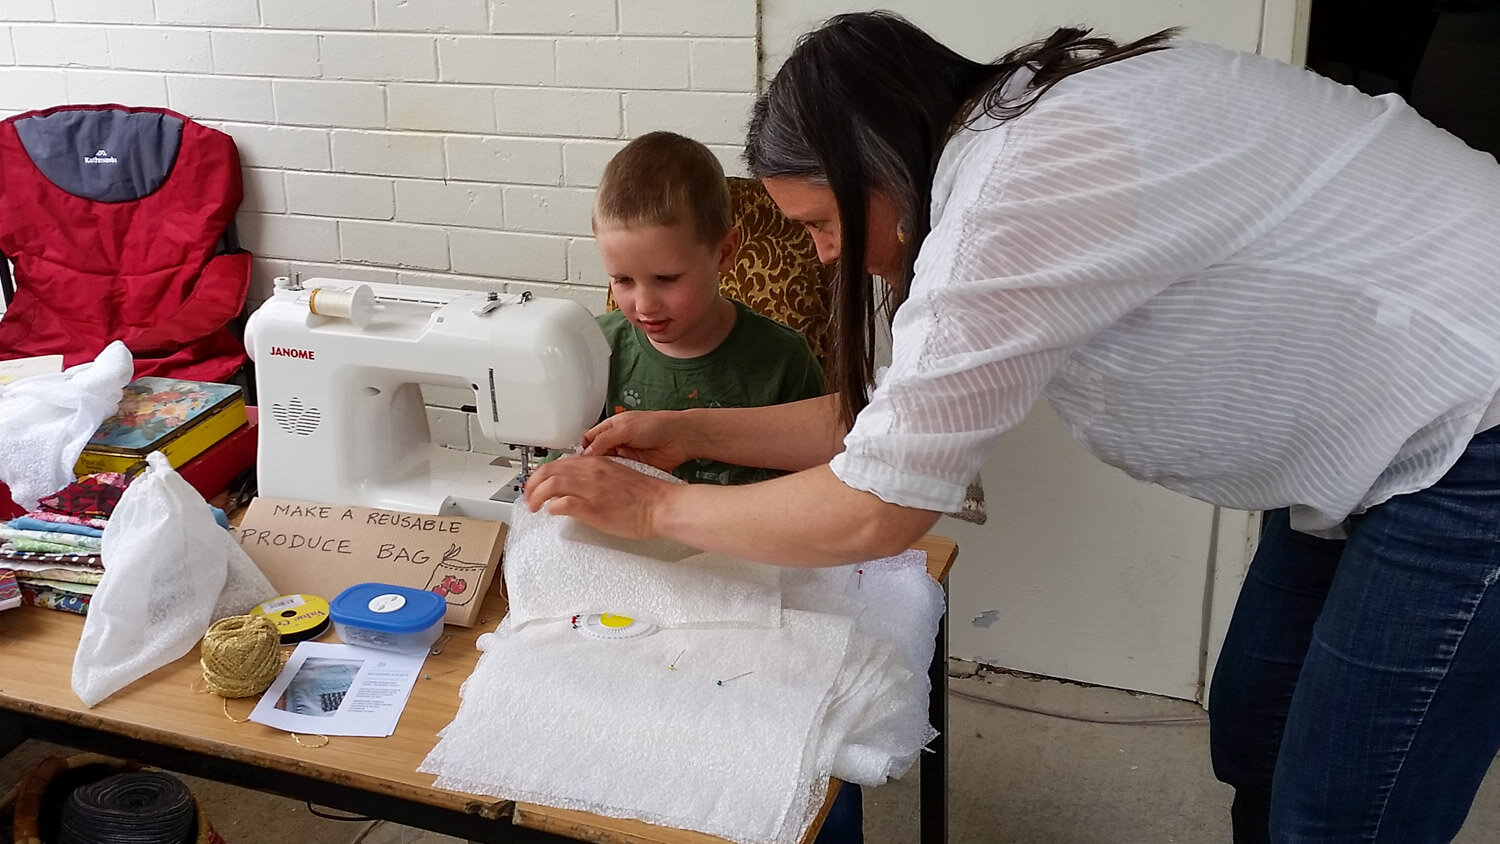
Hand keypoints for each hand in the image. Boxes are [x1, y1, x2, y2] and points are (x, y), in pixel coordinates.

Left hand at [522, 455, 673, 539]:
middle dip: (533, 483)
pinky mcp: (592, 508)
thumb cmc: (645, 495)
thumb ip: (598, 476)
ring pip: (550, 485)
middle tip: (528, 496)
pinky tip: (551, 512)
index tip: (537, 482)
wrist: (661, 505)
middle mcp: (590, 472)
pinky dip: (552, 507)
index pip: (560, 462)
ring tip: (533, 506)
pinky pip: (562, 504)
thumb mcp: (617, 475)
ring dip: (536, 496)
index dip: (543, 473)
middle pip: (549, 471)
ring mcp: (590, 489)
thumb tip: (582, 484)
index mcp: (597, 463)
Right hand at [581, 411, 693, 472]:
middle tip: (584, 476)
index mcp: (612, 428)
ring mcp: (626, 456)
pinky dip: (617, 480)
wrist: (681, 438)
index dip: (582, 450)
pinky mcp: (635, 468)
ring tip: (596, 482)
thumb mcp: (626, 428)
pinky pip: (621, 476)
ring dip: (604, 474)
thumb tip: (587, 452)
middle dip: (591, 465)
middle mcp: (617, 442)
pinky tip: (612, 485)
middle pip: (596, 456)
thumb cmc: (657, 425)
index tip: (577, 463)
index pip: (589, 439)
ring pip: (608, 468)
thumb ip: (605, 439)